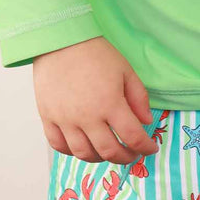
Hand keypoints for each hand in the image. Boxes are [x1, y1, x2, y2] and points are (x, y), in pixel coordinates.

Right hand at [32, 35, 159, 163]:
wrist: (61, 41)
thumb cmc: (96, 54)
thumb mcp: (126, 71)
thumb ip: (139, 98)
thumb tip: (146, 122)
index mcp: (110, 104)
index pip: (132, 137)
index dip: (145, 147)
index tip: (151, 148)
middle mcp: (87, 117)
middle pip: (109, 151)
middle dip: (125, 157)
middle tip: (132, 154)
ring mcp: (65, 119)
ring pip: (83, 154)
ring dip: (100, 158)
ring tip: (108, 152)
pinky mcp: (48, 117)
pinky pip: (58, 145)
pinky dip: (72, 152)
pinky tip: (82, 146)